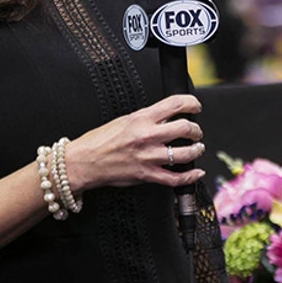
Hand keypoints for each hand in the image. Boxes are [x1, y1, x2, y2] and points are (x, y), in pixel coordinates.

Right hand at [65, 94, 205, 191]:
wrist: (84, 161)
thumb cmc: (100, 140)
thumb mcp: (125, 120)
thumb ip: (147, 118)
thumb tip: (167, 117)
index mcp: (142, 118)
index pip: (175, 104)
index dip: (191, 103)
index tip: (195, 106)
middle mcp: (147, 136)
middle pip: (185, 128)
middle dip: (196, 130)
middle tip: (196, 132)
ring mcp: (148, 156)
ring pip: (184, 153)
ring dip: (196, 151)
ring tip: (197, 149)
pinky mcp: (146, 175)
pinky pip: (175, 178)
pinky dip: (189, 177)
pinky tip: (195, 173)